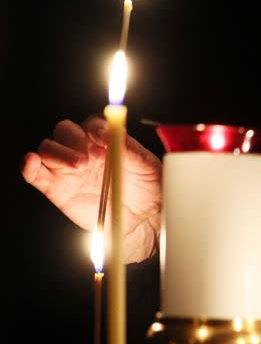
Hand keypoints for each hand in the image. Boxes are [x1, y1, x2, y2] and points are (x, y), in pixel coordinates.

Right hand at [21, 116, 161, 263]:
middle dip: (73, 139)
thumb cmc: (148, 189)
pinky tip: (32, 164)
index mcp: (105, 140)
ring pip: (48, 148)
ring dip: (57, 153)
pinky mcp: (55, 188)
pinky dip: (29, 166)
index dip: (94, 127)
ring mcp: (67, 168)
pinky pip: (35, 173)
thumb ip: (128, 147)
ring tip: (79, 167)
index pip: (91, 123)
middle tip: (88, 158)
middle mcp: (83, 150)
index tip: (101, 137)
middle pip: (64, 131)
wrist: (143, 220)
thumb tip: (106, 131)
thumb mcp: (147, 165)